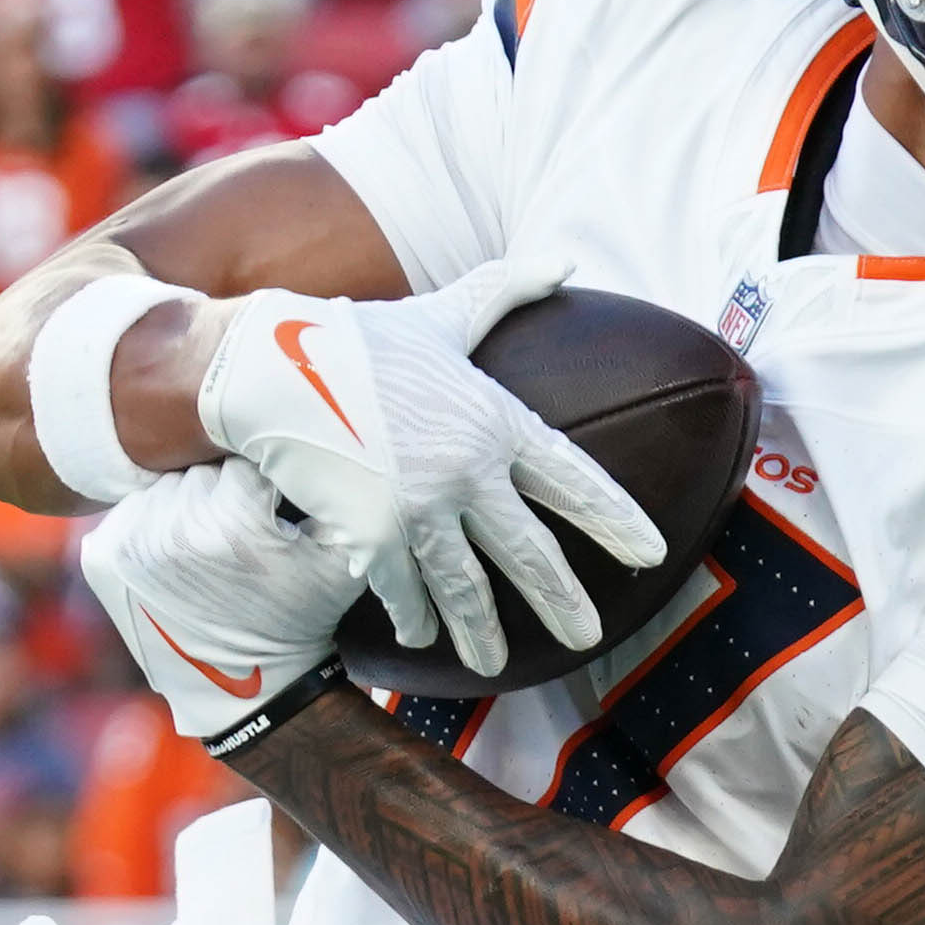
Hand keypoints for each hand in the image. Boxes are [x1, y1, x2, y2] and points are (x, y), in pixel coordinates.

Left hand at [80, 461, 377, 745]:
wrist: (249, 693)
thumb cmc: (302, 620)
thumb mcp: (343, 556)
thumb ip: (334, 489)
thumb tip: (309, 431)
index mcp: (232, 516)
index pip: (245, 457)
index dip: (263, 485)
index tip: (270, 518)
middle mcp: (173, 525)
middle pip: (199, 468)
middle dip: (222, 493)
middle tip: (240, 538)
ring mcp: (130, 542)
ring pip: (162, 486)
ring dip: (185, 507)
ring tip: (208, 551)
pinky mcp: (101, 558)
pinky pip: (129, 512)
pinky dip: (150, 528)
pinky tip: (175, 562)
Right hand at [183, 256, 663, 680]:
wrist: (274, 368)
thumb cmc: (358, 339)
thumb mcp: (441, 313)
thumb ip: (504, 289)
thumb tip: (561, 258)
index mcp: (494, 422)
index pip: (573, 479)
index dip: (615, 519)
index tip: (650, 553)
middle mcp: (467, 472)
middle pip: (528, 553)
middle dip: (562, 602)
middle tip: (590, 637)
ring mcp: (420, 511)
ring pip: (465, 589)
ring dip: (482, 633)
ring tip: (494, 666)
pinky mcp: (372, 538)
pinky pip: (403, 591)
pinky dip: (413, 617)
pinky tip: (422, 637)